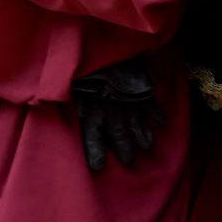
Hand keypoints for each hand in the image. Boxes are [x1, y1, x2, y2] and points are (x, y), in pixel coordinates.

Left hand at [71, 57, 164, 171]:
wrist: (107, 54)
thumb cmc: (88, 73)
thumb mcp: (75, 90)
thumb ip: (75, 105)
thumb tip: (59, 110)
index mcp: (93, 114)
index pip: (93, 138)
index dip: (95, 153)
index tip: (98, 167)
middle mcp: (113, 114)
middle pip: (120, 137)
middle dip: (125, 150)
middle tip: (129, 160)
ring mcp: (130, 104)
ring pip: (137, 125)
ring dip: (142, 136)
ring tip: (147, 146)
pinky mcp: (142, 92)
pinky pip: (152, 106)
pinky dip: (157, 114)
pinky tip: (162, 122)